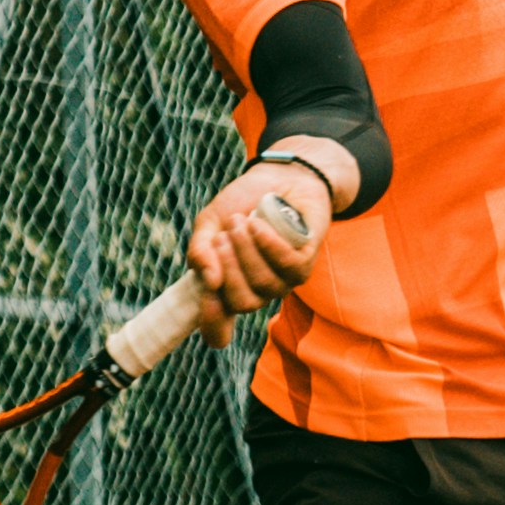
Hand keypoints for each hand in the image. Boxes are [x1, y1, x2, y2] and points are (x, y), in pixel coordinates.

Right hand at [184, 162, 327, 314]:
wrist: (277, 177)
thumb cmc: (241, 204)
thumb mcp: (210, 223)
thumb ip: (200, 249)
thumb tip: (208, 278)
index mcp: (228, 287)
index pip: (220, 327)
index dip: (213, 325)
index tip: (207, 301)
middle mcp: (256, 291)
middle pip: (241, 302)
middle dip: (228, 267)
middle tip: (223, 234)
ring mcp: (282, 281)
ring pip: (264, 284)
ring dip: (247, 250)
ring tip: (239, 221)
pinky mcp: (304, 264)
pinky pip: (287, 267)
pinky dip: (269, 245)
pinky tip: (259, 225)